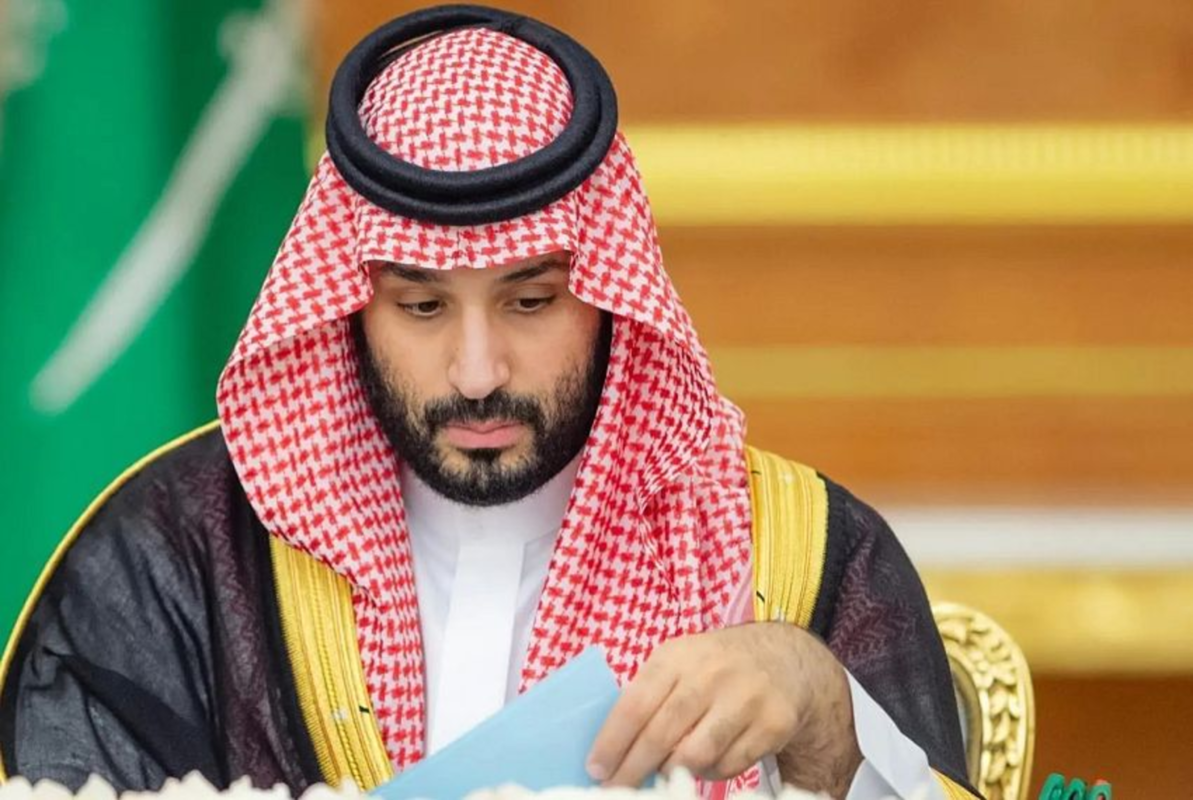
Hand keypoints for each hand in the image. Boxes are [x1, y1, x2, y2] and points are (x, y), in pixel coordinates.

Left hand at [586, 623, 862, 795]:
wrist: (785, 659)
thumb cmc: (715, 667)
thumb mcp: (680, 662)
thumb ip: (651, 695)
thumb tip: (612, 747)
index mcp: (677, 656)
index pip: (635, 704)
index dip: (613, 742)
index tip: (596, 769)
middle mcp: (711, 673)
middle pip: (662, 734)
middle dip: (634, 768)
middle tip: (616, 789)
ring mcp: (745, 698)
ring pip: (695, 755)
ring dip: (673, 771)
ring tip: (664, 773)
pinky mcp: (772, 723)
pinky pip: (729, 765)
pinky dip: (710, 772)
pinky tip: (705, 762)